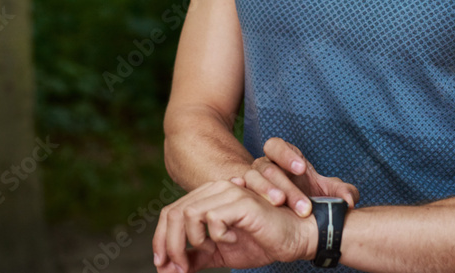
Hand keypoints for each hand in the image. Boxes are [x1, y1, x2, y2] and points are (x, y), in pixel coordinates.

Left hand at [152, 179, 316, 272]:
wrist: (294, 239)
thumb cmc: (260, 242)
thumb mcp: (220, 253)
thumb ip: (196, 256)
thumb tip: (168, 269)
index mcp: (207, 198)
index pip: (171, 213)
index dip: (160, 240)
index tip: (162, 265)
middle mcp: (215, 190)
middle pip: (174, 213)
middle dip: (169, 245)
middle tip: (177, 269)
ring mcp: (228, 193)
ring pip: (189, 213)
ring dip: (192, 241)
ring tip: (210, 251)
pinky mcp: (242, 202)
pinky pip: (213, 217)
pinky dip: (216, 235)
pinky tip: (231, 240)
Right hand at [243, 137, 359, 216]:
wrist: (290, 212)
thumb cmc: (308, 195)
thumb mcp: (326, 193)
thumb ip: (342, 193)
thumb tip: (348, 202)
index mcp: (282, 156)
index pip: (277, 146)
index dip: (287, 155)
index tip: (302, 169)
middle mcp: (264, 165)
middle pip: (269, 169)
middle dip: (286, 186)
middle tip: (302, 205)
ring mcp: (251, 179)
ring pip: (252, 179)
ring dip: (266, 191)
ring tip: (279, 204)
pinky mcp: (243, 195)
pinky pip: (238, 191)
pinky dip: (241, 194)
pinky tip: (247, 204)